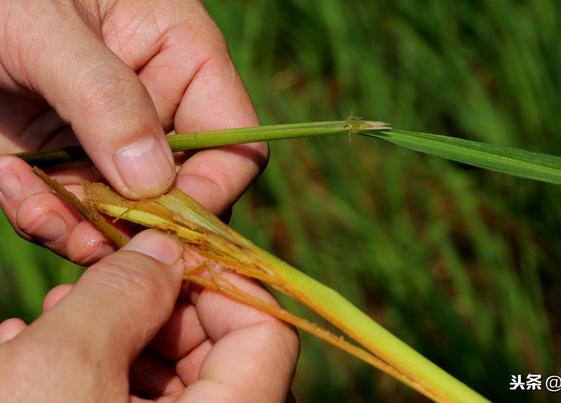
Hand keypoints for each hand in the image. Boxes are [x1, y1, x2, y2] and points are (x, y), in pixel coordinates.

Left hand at [0, 0, 266, 263]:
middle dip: (137, 225)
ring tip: (35, 211)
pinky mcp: (66, 162)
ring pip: (126, 217)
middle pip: (182, 195)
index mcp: (186, 61)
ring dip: (81, 229)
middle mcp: (159, 110)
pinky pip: (72, 213)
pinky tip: (10, 182)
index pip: (234, 146)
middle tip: (88, 237)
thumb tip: (151, 184)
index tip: (162, 223)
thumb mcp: (48, 30)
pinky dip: (43, 216)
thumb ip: (106, 99)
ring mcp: (111, 141)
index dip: (211, 192)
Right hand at [0, 230, 298, 401]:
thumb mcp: (58, 371)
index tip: (164, 254)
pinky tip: (32, 360)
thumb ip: (123, 295)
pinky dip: (93, 383)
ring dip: (114, 342)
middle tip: (97, 284)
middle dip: (155, 310)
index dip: (219, 282)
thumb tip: (165, 247)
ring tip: (50, 319)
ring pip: (170, 388)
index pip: (268, 335)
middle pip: (219, 358)